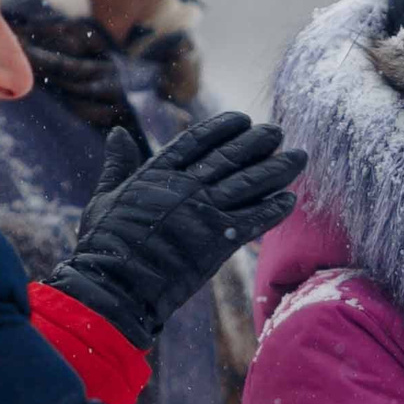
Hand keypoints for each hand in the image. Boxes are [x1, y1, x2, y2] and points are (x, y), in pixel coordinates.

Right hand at [44, 112, 305, 349]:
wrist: (115, 284)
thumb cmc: (105, 244)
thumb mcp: (106, 196)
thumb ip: (118, 165)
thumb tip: (115, 133)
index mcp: (158, 172)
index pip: (197, 140)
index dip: (222, 127)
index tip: (242, 119)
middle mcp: (186, 186)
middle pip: (231, 156)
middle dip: (258, 143)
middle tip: (278, 133)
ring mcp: (204, 211)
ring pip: (250, 183)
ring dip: (277, 169)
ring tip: (298, 158)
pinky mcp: (218, 240)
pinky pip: (255, 219)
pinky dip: (274, 209)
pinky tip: (291, 199)